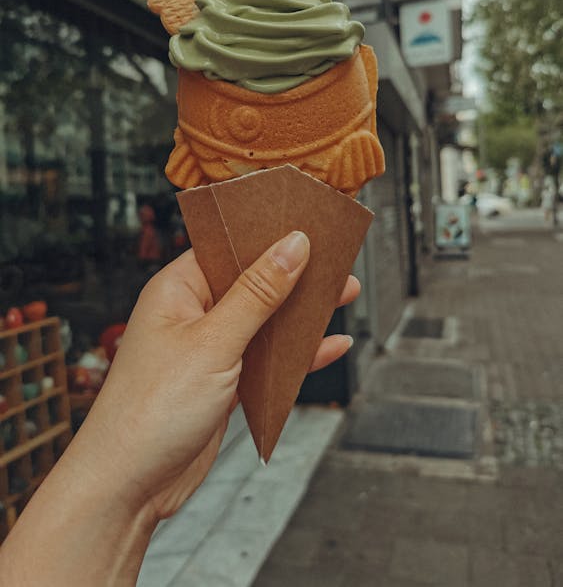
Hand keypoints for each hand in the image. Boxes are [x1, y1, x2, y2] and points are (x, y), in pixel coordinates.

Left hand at [72, 231, 358, 520]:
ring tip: (343, 297)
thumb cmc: (151, 409)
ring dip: (301, 315)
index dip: (266, 235)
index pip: (227, 247)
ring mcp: (209, 350)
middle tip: (336, 263)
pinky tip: (329, 347)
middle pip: (252, 283)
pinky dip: (296, 356)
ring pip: (263, 322)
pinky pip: (266, 360)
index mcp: (177, 290)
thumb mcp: (213, 342)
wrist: (129, 486)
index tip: (307, 224)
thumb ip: (257, 294)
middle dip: (294, 275)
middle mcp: (192, 315)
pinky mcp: (223, 383)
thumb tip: (292, 246)